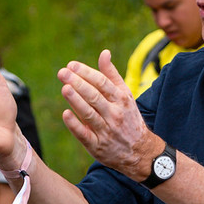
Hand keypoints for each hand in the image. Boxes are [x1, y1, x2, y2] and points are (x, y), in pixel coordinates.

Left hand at [57, 50, 158, 179]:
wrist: (140, 151)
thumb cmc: (129, 118)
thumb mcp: (125, 95)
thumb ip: (112, 75)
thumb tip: (104, 53)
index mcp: (122, 99)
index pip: (102, 83)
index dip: (87, 73)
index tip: (72, 65)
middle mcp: (115, 114)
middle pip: (94, 96)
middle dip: (78, 83)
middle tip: (62, 73)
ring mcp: (106, 131)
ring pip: (89, 114)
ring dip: (76, 101)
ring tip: (64, 88)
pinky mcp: (97, 146)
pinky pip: (84, 134)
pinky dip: (75, 125)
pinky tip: (66, 114)